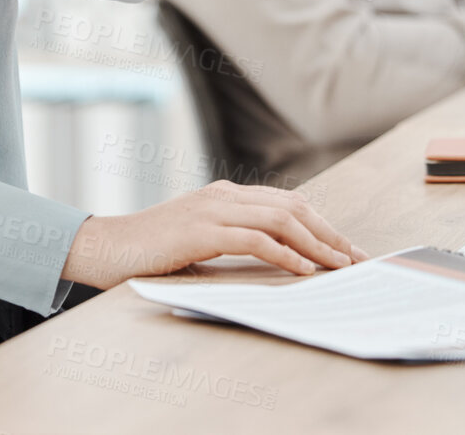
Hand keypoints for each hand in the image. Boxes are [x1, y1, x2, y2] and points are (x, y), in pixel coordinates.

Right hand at [60, 180, 369, 288]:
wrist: (108, 247)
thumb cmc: (152, 250)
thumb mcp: (200, 239)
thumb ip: (232, 239)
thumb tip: (278, 258)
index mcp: (225, 194)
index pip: (287, 203)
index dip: (321, 225)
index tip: (346, 248)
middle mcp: (224, 195)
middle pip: (293, 207)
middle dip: (330, 233)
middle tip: (356, 258)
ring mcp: (213, 209)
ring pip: (281, 220)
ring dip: (316, 244)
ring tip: (340, 266)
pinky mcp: (203, 231)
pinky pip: (256, 239)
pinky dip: (285, 253)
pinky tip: (303, 270)